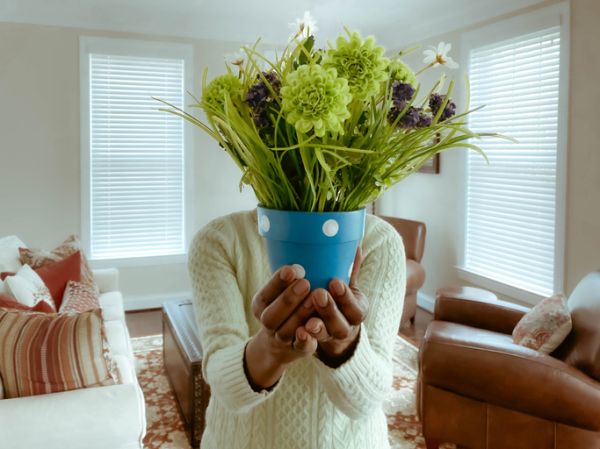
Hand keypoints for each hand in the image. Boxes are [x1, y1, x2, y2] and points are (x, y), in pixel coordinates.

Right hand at [245, 265, 317, 389]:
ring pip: (287, 330)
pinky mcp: (298, 349)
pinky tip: (314, 325)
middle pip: (272, 315)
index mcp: (260, 305)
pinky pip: (301, 347)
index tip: (292, 269)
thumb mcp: (280, 289)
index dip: (277, 282)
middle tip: (305, 282)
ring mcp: (282, 338)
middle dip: (288, 298)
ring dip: (301, 314)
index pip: (264, 295)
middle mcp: (268, 323)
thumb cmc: (285, 304)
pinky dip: (306, 339)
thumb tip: (310, 241)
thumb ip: (291, 273)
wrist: (279, 342)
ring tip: (317, 297)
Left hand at [304, 248, 368, 365]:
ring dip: (317, 326)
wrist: (326, 323)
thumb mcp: (344, 283)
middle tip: (318, 294)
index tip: (334, 282)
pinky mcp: (310, 344)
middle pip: (340, 325)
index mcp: (356, 312)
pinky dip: (305, 340)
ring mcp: (327, 337)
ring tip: (307, 319)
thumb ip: (348, 268)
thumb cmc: (335, 295)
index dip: (345, 297)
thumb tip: (354, 243)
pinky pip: (309, 346)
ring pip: (324, 336)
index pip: (355, 308)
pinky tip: (299, 331)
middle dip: (329, 310)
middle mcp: (344, 327)